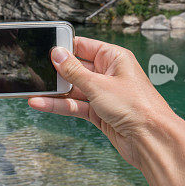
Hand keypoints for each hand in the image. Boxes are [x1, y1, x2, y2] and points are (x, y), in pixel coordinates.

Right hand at [28, 36, 175, 170]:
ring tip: (32, 89)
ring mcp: (104, 94)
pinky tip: (41, 103)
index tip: (45, 50)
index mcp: (114, 58)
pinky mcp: (100, 113)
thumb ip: (74, 70)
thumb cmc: (136, 107)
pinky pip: (75, 105)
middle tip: (33, 72)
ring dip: (54, 91)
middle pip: (76, 68)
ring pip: (73, 89)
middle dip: (56, 72)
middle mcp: (109, 74)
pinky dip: (59, 105)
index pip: (84, 46)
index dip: (65, 48)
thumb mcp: (98, 84)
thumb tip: (57, 54)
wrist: (151, 139)